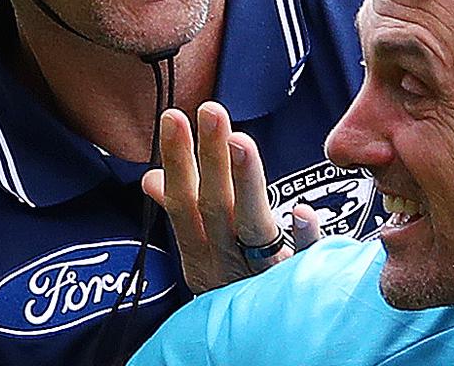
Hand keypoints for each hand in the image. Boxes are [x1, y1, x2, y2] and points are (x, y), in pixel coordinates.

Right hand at [141, 101, 321, 292]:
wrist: (258, 342)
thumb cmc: (234, 280)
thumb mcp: (202, 250)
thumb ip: (182, 211)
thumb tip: (149, 178)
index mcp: (201, 251)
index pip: (185, 203)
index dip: (179, 161)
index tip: (175, 117)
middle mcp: (226, 261)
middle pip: (215, 207)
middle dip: (210, 157)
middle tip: (208, 111)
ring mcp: (261, 272)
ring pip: (251, 226)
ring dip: (246, 182)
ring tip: (241, 140)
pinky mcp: (296, 281)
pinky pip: (301, 260)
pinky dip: (303, 238)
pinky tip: (303, 212)